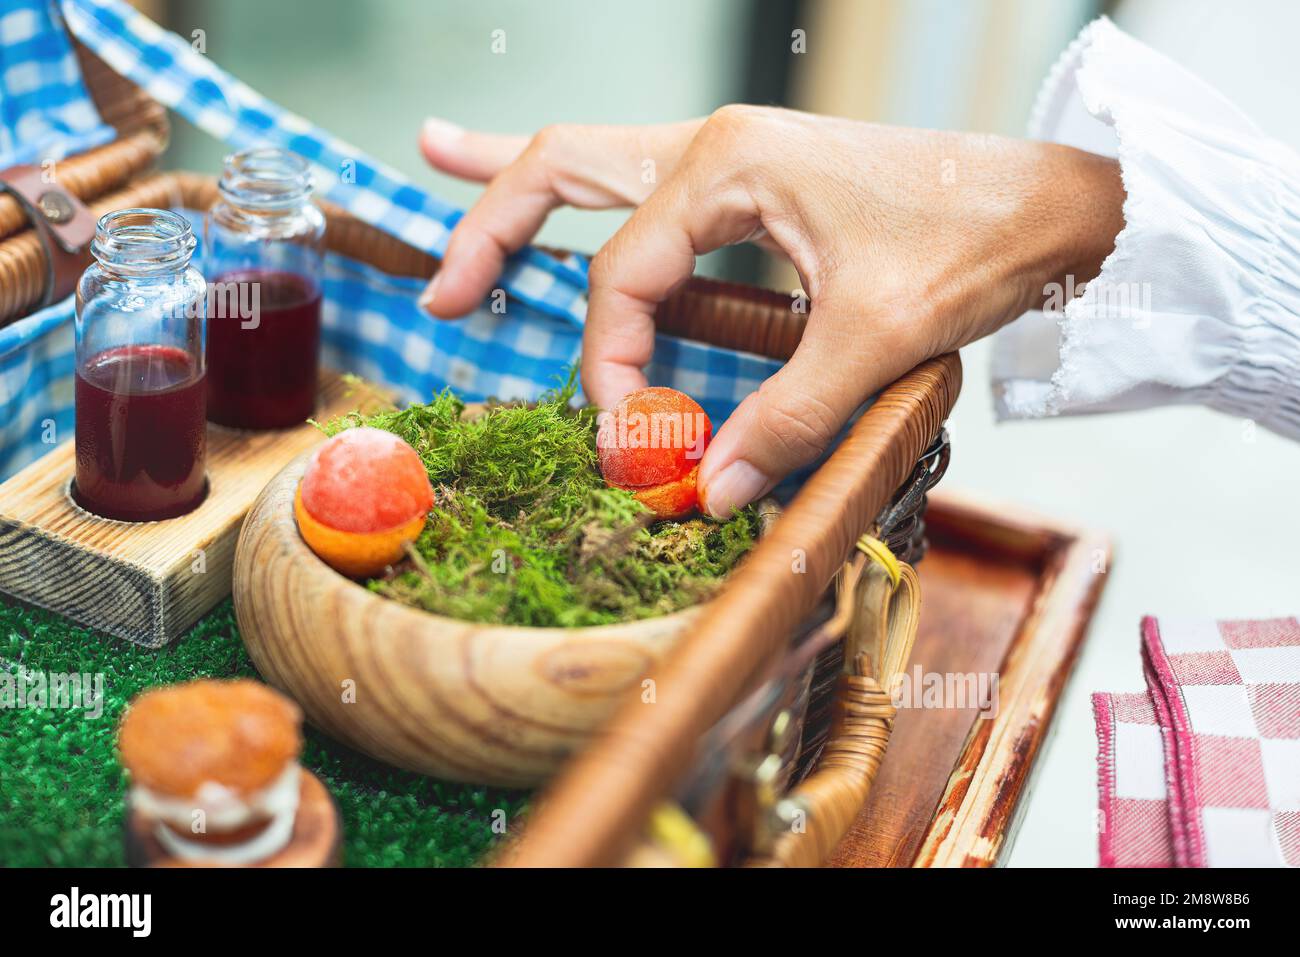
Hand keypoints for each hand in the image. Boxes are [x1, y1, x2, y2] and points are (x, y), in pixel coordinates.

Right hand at [419, 107, 1124, 515]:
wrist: (1054, 203)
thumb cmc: (972, 244)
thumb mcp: (872, 341)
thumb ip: (783, 420)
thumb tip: (704, 491)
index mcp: (727, 166)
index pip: (624, 280)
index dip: (611, 367)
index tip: (629, 439)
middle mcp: (714, 146)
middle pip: (565, 173)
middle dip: (491, 229)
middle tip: (438, 294)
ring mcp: (732, 155)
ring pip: (596, 159)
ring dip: (519, 178)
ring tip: (439, 158)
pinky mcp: (755, 180)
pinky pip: (649, 183)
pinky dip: (591, 191)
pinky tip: (558, 197)